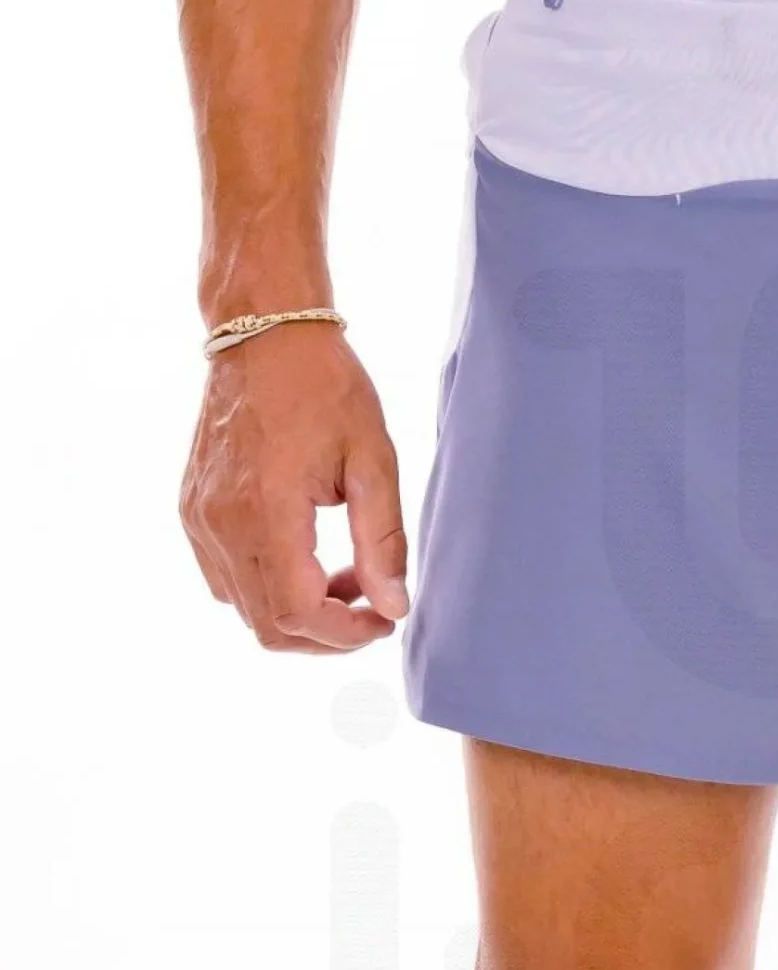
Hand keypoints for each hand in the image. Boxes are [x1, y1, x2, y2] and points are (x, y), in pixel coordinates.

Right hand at [180, 324, 407, 651]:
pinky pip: (226, 580)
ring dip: (300, 612)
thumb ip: (383, 541)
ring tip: (344, 574)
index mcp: (267, 509)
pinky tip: (307, 559)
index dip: (346, 636)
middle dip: (327, 634)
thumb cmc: (324, 388)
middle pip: (269, 627)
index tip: (384, 620)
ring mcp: (201, 519)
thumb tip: (393, 608)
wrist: (263, 333)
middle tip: (369, 604)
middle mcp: (222, 522)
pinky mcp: (193, 511)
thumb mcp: (373, 460)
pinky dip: (269, 589)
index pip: (299, 614)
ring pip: (246, 610)